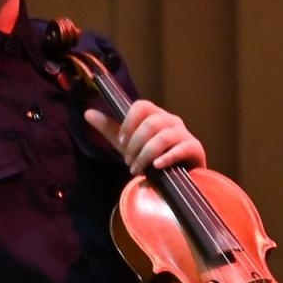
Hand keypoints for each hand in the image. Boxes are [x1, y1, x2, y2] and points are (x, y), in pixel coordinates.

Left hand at [86, 99, 206, 173]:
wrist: (176, 177)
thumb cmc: (152, 157)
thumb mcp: (127, 143)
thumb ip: (110, 128)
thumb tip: (87, 113)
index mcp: (156, 115)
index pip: (142, 105)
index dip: (129, 122)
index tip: (121, 140)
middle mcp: (171, 121)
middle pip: (151, 123)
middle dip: (136, 144)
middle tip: (128, 162)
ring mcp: (184, 134)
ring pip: (164, 136)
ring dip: (146, 154)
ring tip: (137, 169)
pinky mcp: (195, 148)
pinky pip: (181, 148)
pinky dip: (167, 157)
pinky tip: (157, 167)